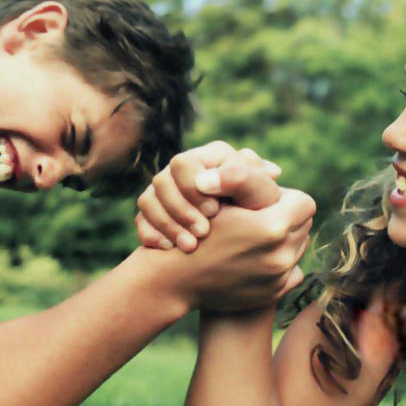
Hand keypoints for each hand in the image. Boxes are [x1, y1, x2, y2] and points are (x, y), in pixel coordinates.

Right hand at [135, 141, 281, 251]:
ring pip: (148, 201)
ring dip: (168, 225)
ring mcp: (168, 190)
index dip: (193, 188)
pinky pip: (141, 220)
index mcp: (211, 157)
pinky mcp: (156, 212)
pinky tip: (170, 249)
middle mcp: (185, 169)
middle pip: (161, 181)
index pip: (183, 164)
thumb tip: (203, 180)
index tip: (214, 211)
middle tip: (203, 232)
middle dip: (181, 210)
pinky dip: (152, 235)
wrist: (253, 246)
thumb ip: (243, 179)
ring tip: (190, 246)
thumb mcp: (261, 197)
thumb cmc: (264, 216)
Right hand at [155, 185, 316, 312]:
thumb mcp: (221, 199)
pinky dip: (278, 262)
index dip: (286, 197)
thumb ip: (249, 180)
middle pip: (304, 225)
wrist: (178, 280)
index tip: (268, 199)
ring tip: (257, 235)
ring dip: (284, 239)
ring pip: (298, 247)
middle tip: (262, 215)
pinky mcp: (274, 293)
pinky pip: (292, 271)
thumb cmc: (196, 230)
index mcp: (272, 226)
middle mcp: (281, 255)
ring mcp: (279, 278)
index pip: (304, 202)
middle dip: (287, 217)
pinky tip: (255, 257)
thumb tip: (276, 171)